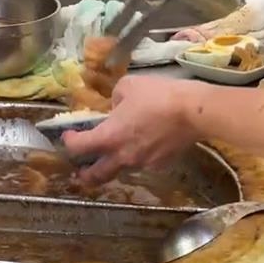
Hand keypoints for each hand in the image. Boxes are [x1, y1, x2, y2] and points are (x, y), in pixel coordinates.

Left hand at [62, 76, 203, 184]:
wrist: (194, 112)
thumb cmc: (158, 95)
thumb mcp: (128, 86)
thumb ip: (115, 99)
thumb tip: (116, 108)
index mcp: (109, 137)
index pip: (78, 148)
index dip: (69, 142)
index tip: (69, 135)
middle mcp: (122, 156)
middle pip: (96, 176)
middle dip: (84, 177)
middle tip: (80, 173)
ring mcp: (142, 164)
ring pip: (121, 169)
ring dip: (114, 164)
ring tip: (117, 152)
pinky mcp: (161, 165)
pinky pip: (143, 163)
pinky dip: (138, 157)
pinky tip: (146, 144)